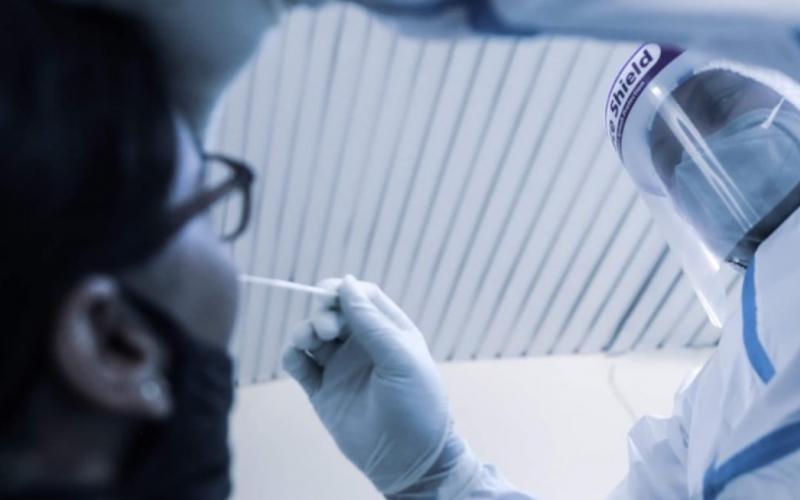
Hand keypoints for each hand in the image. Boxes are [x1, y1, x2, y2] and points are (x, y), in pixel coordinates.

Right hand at [282, 276, 460, 493]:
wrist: (408, 460)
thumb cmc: (416, 405)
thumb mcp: (400, 358)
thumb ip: (370, 322)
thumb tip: (345, 282)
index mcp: (390, 331)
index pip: (362, 297)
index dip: (345, 290)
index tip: (331, 293)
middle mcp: (363, 345)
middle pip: (333, 311)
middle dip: (324, 311)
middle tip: (328, 329)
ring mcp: (341, 367)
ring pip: (312, 334)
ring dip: (305, 330)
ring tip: (311, 340)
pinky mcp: (322, 390)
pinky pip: (299, 363)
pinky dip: (292, 354)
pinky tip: (296, 356)